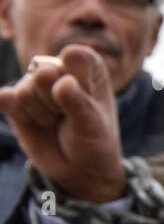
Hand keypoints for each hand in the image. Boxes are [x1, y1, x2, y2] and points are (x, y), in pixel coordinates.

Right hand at [0, 45, 124, 202]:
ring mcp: (35, 85)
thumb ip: (78, 102)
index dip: (77, 81)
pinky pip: (6, 100)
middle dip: (55, 101)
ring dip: (42, 114)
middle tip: (68, 116)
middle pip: (44, 73)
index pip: (74, 56)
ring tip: (57, 122)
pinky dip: (18, 114)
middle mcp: (59, 69)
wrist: (79, 168)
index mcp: (87, 66)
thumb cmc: (95, 141)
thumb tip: (61, 82)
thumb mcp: (94, 124)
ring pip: (25, 91)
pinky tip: (33, 122)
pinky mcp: (15, 102)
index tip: (89, 100)